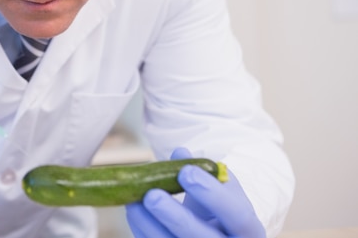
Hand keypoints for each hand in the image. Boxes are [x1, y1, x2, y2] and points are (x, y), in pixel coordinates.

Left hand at [125, 148, 264, 237]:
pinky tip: (134, 211)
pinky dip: (143, 230)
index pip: (237, 215)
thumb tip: (179, 153)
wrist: (219, 234)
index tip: (186, 172)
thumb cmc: (220, 210)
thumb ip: (203, 171)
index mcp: (248, 230)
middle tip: (152, 195)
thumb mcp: (220, 190)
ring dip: (150, 225)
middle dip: (175, 217)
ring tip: (134, 201)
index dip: (212, 194)